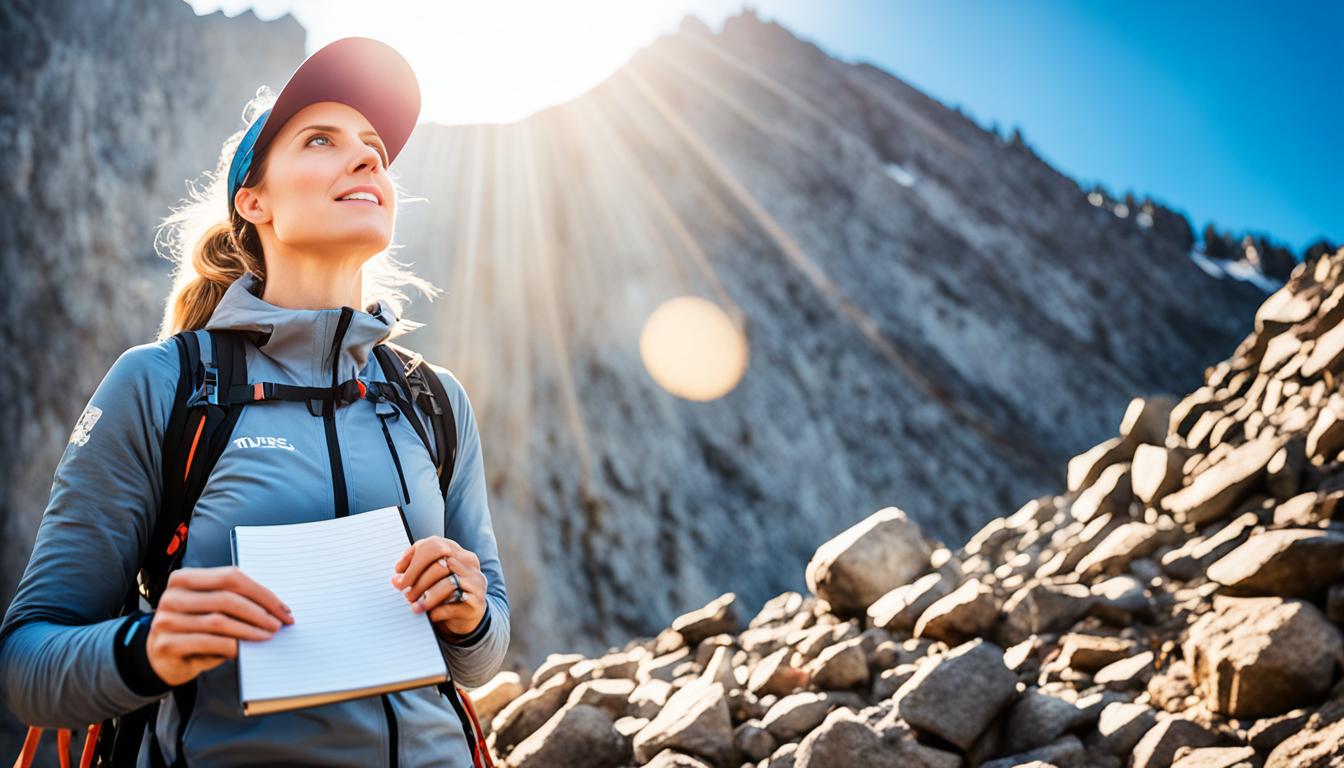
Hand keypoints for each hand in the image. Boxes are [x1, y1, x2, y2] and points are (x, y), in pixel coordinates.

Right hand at [147, 566, 293, 685]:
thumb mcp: (209, 608)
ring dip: (250, 629)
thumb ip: (232, 600)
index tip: (282, 608)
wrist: (160, 658)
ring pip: (219, 621)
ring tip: (268, 635)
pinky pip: (209, 642)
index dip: (261, 592)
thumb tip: (274, 607)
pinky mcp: (166, 644)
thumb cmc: (193, 628)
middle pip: (227, 597)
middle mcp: (172, 596)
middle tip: (278, 623)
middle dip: (260, 611)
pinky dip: (232, 645)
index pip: (231, 577)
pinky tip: (245, 649)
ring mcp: (166, 620)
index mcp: (184, 578)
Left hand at [391, 536, 486, 640]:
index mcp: (456, 551)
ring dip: (426, 597)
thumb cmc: (446, 591)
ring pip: (447, 584)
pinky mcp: (477, 602)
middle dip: (417, 581)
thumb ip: (415, 569)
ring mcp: (475, 581)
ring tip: (415, 607)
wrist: (470, 613)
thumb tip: (398, 577)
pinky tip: (431, 616)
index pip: (434, 545)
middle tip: (406, 595)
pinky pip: (454, 605)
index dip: (413, 560)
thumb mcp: (432, 575)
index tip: (399, 577)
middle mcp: (468, 562)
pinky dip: (439, 611)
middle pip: (440, 564)